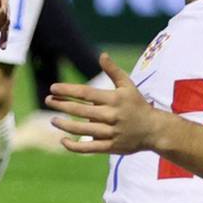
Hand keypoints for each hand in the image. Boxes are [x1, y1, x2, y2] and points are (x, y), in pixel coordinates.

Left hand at [46, 53, 160, 154]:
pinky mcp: (111, 147)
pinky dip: (74, 146)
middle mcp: (111, 115)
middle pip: (80, 110)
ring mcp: (111, 132)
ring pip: (82, 129)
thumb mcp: (128, 86)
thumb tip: (102, 54)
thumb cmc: (137, 105)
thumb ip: (113, 71)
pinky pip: (89, 148)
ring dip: (64, 124)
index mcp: (114, 99)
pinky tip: (63, 140)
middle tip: (48, 100)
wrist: (154, 130)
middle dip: (61, 104)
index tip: (53, 88)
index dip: (67, 90)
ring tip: (53, 119)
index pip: (85, 93)